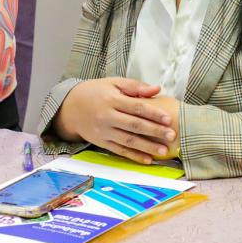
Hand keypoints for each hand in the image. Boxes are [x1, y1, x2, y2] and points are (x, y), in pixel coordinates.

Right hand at [55, 78, 176, 163]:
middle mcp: (107, 117)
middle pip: (134, 125)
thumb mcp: (113, 83)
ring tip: (164, 151)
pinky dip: (134, 156)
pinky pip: (119, 151)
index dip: (153, 113)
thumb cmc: (95, 92)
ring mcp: (104, 132)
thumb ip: (135, 87)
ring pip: (128, 141)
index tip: (168, 119)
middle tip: (171, 136)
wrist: (70, 107)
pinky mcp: (101, 143)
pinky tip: (147, 159)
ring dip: (147, 147)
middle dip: (154, 131)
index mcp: (111, 100)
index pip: (136, 107)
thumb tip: (157, 89)